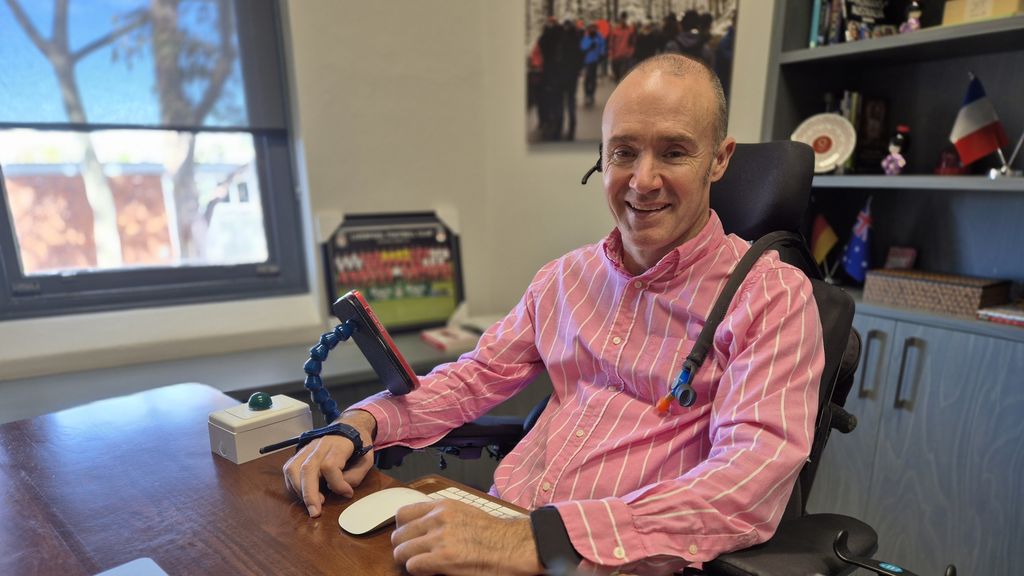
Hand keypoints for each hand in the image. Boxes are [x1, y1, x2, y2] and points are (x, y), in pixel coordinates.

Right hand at [282, 410, 375, 516]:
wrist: (348, 426)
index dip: (337, 484)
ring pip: (292, 469)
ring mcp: (307, 448)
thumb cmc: (359, 445)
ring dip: (299, 490)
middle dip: (309, 494)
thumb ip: (356, 476)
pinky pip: (289, 469)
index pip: (330, 466)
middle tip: (315, 512)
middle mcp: (319, 445)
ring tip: (311, 503)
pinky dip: (293, 485)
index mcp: (338, 445)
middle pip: (307, 469)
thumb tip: (342, 491)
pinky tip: (303, 494)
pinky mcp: (299, 453)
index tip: (348, 492)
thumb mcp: (367, 460)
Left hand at [391, 499, 544, 575]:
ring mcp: (439, 538)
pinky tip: (430, 571)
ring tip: (421, 564)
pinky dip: (417, 571)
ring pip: (402, 551)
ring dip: (409, 561)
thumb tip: (422, 528)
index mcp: (443, 506)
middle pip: (398, 534)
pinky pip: (412, 566)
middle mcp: (438, 518)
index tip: (408, 538)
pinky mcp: (442, 558)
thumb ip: (441, 516)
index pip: (403, 514)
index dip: (402, 529)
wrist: (512, 546)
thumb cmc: (493, 533)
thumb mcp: (464, 513)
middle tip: (413, 555)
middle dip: (403, 547)